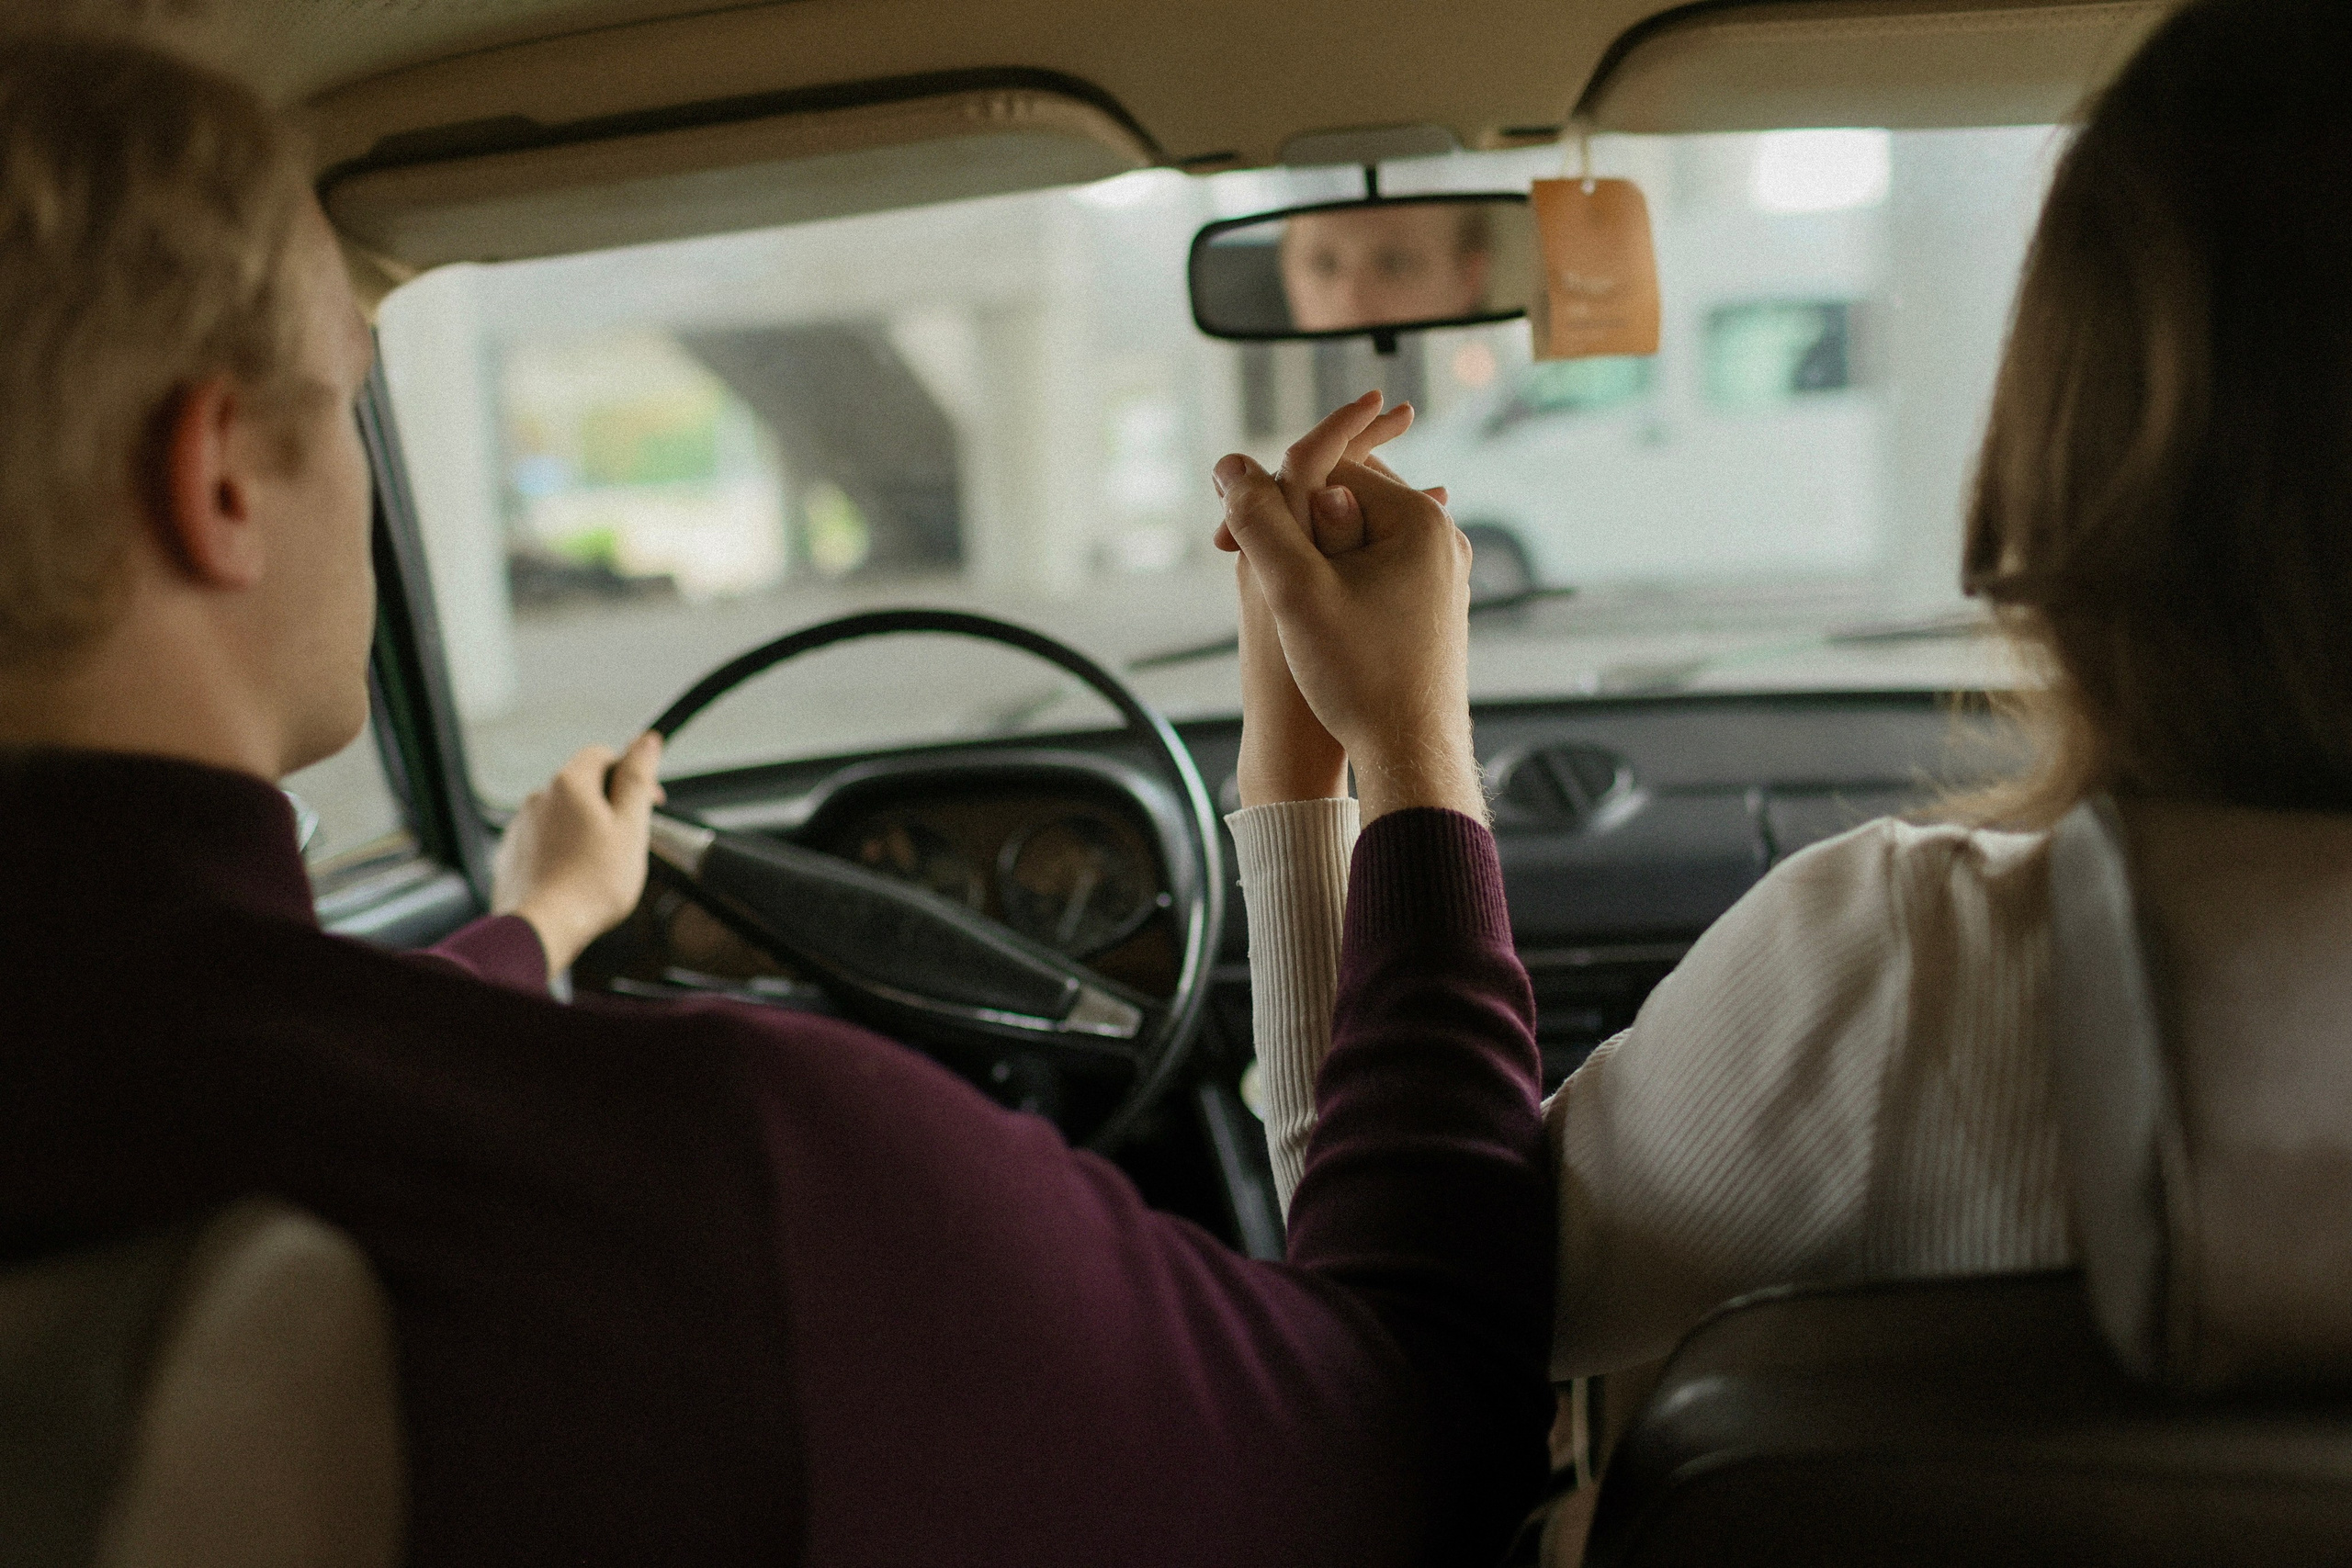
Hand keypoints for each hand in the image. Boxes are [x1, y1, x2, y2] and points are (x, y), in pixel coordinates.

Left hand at [493, 733, 665, 976]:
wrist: (542, 928)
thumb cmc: (592, 884)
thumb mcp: (631, 827)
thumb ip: (638, 779)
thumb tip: (646, 740)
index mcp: (569, 783)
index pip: (603, 754)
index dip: (630, 772)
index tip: (648, 801)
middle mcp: (539, 797)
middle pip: (582, 785)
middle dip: (608, 804)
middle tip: (628, 840)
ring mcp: (521, 825)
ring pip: (563, 814)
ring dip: (584, 828)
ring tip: (600, 864)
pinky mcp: (512, 853)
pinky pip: (544, 839)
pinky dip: (562, 849)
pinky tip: (575, 875)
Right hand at [1214, 449, 1484, 824]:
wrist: (1412, 754)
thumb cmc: (1361, 676)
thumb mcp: (1296, 592)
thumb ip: (1261, 522)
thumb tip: (1229, 464)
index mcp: (1419, 520)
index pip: (1331, 470)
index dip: (1272, 496)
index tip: (1228, 541)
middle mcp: (1442, 538)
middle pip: (1348, 499)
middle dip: (1292, 522)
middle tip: (1244, 563)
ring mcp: (1443, 574)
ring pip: (1359, 537)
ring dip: (1310, 552)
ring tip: (1276, 595)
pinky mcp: (1434, 606)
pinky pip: (1376, 567)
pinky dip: (1337, 577)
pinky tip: (1311, 614)